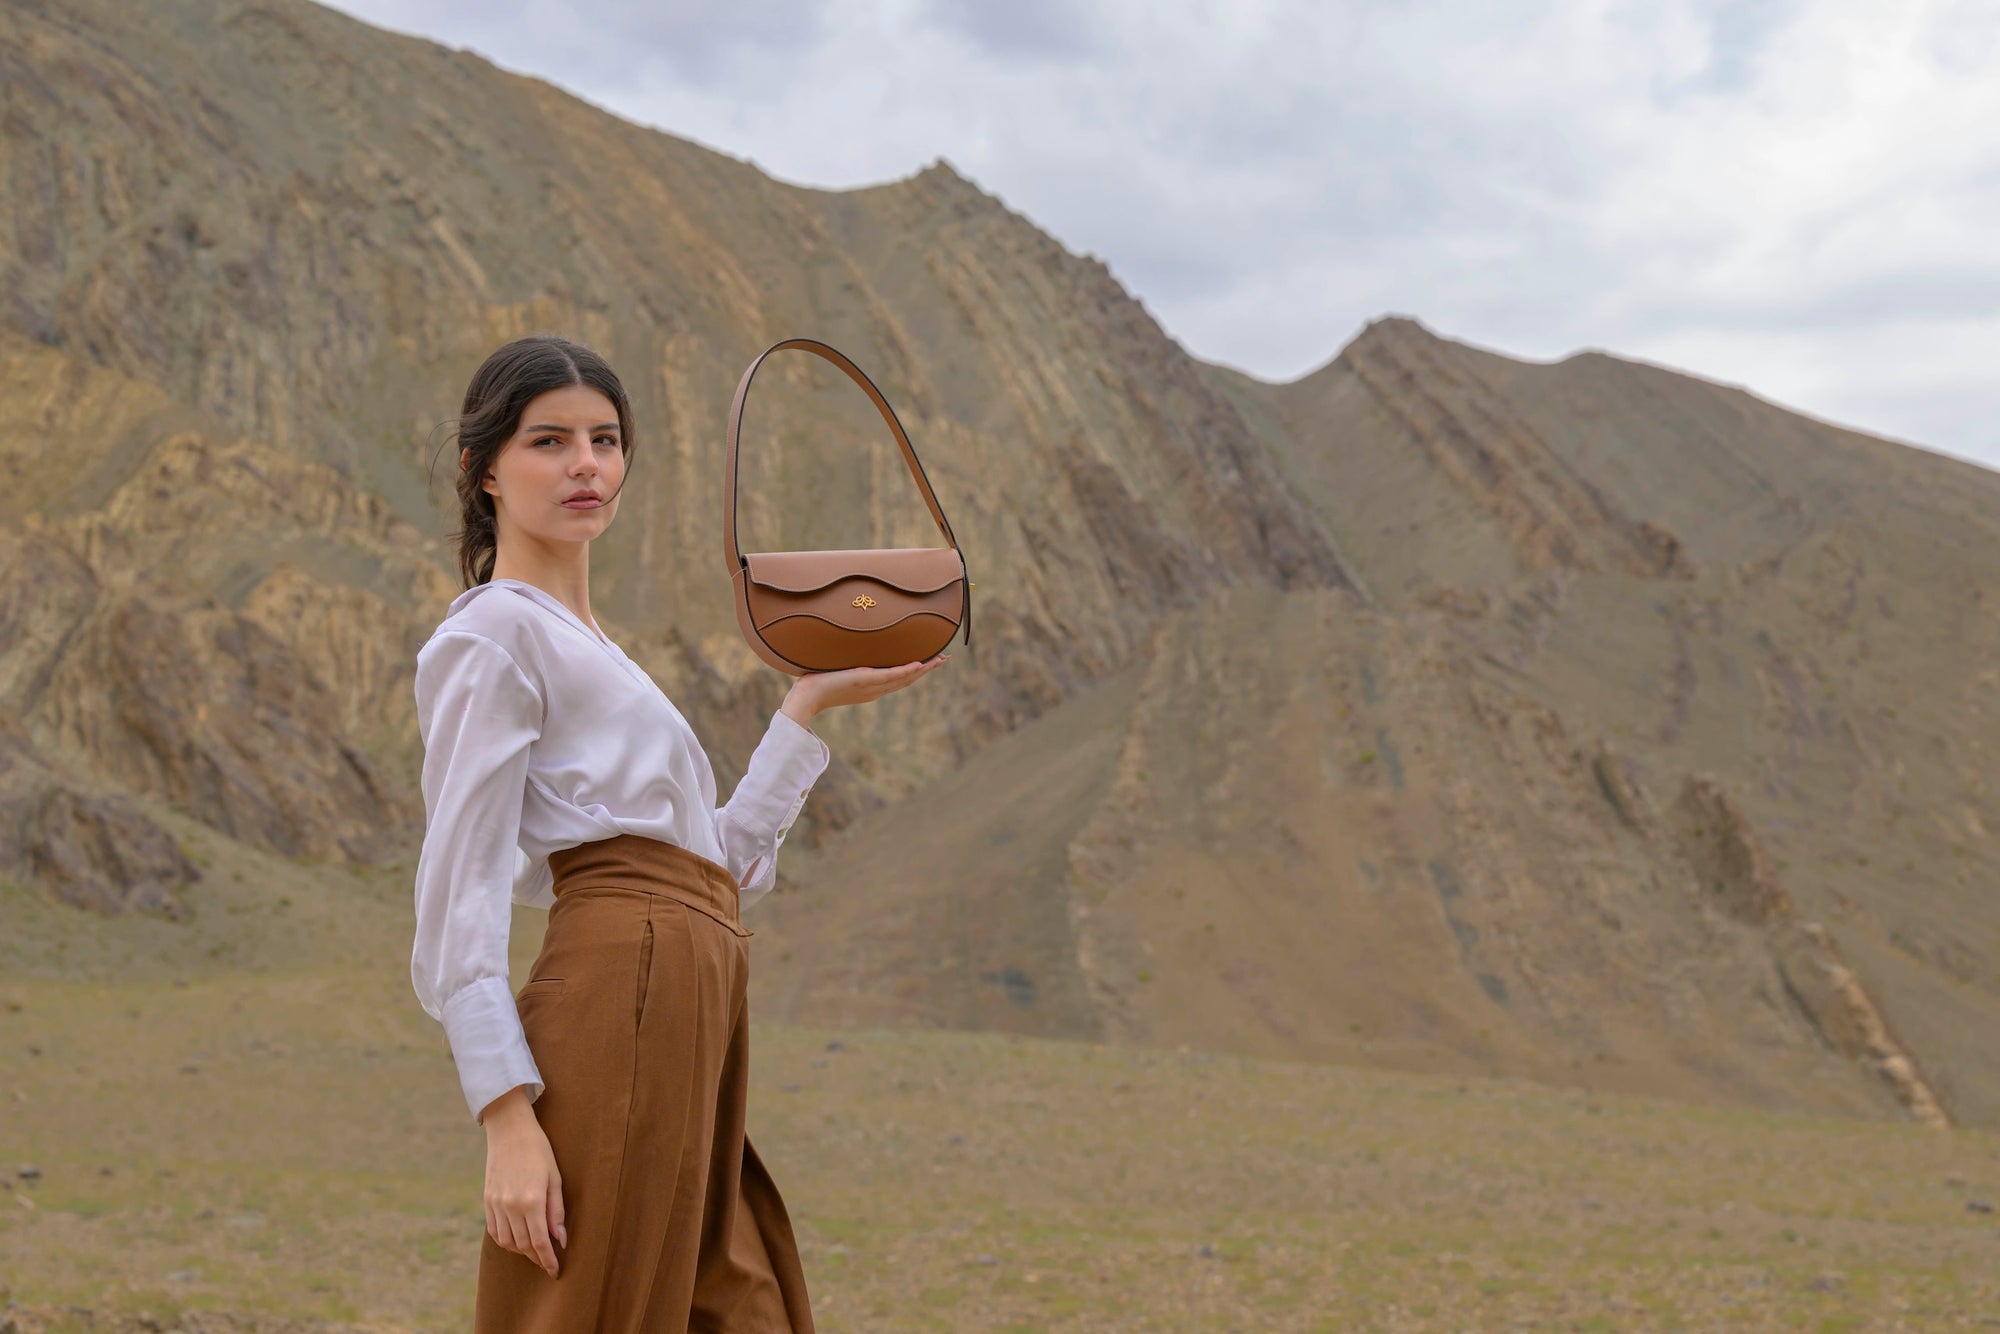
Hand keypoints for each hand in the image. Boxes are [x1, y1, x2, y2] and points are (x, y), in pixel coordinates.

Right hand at [480, 1087, 565, 1276]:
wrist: (510, 1131)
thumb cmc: (539, 1151)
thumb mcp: (555, 1179)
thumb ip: (556, 1212)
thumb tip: (560, 1240)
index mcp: (531, 1201)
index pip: (539, 1242)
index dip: (548, 1260)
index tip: (555, 1271)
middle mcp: (510, 1206)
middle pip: (522, 1245)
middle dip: (536, 1257)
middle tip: (548, 1262)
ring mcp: (495, 1204)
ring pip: (506, 1241)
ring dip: (521, 1251)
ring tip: (534, 1251)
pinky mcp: (487, 1200)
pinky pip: (494, 1231)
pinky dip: (505, 1240)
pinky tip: (517, 1239)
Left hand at [783, 653, 949, 722]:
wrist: (805, 698)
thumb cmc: (813, 685)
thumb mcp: (834, 672)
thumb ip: (841, 664)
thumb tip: (838, 649)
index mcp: (869, 689)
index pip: (897, 678)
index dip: (915, 671)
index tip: (928, 662)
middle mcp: (874, 690)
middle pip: (906, 678)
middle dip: (926, 668)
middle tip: (944, 658)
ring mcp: (871, 686)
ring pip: (903, 677)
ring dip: (923, 668)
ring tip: (940, 659)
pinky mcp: (864, 680)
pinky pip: (891, 675)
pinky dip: (907, 670)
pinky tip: (919, 664)